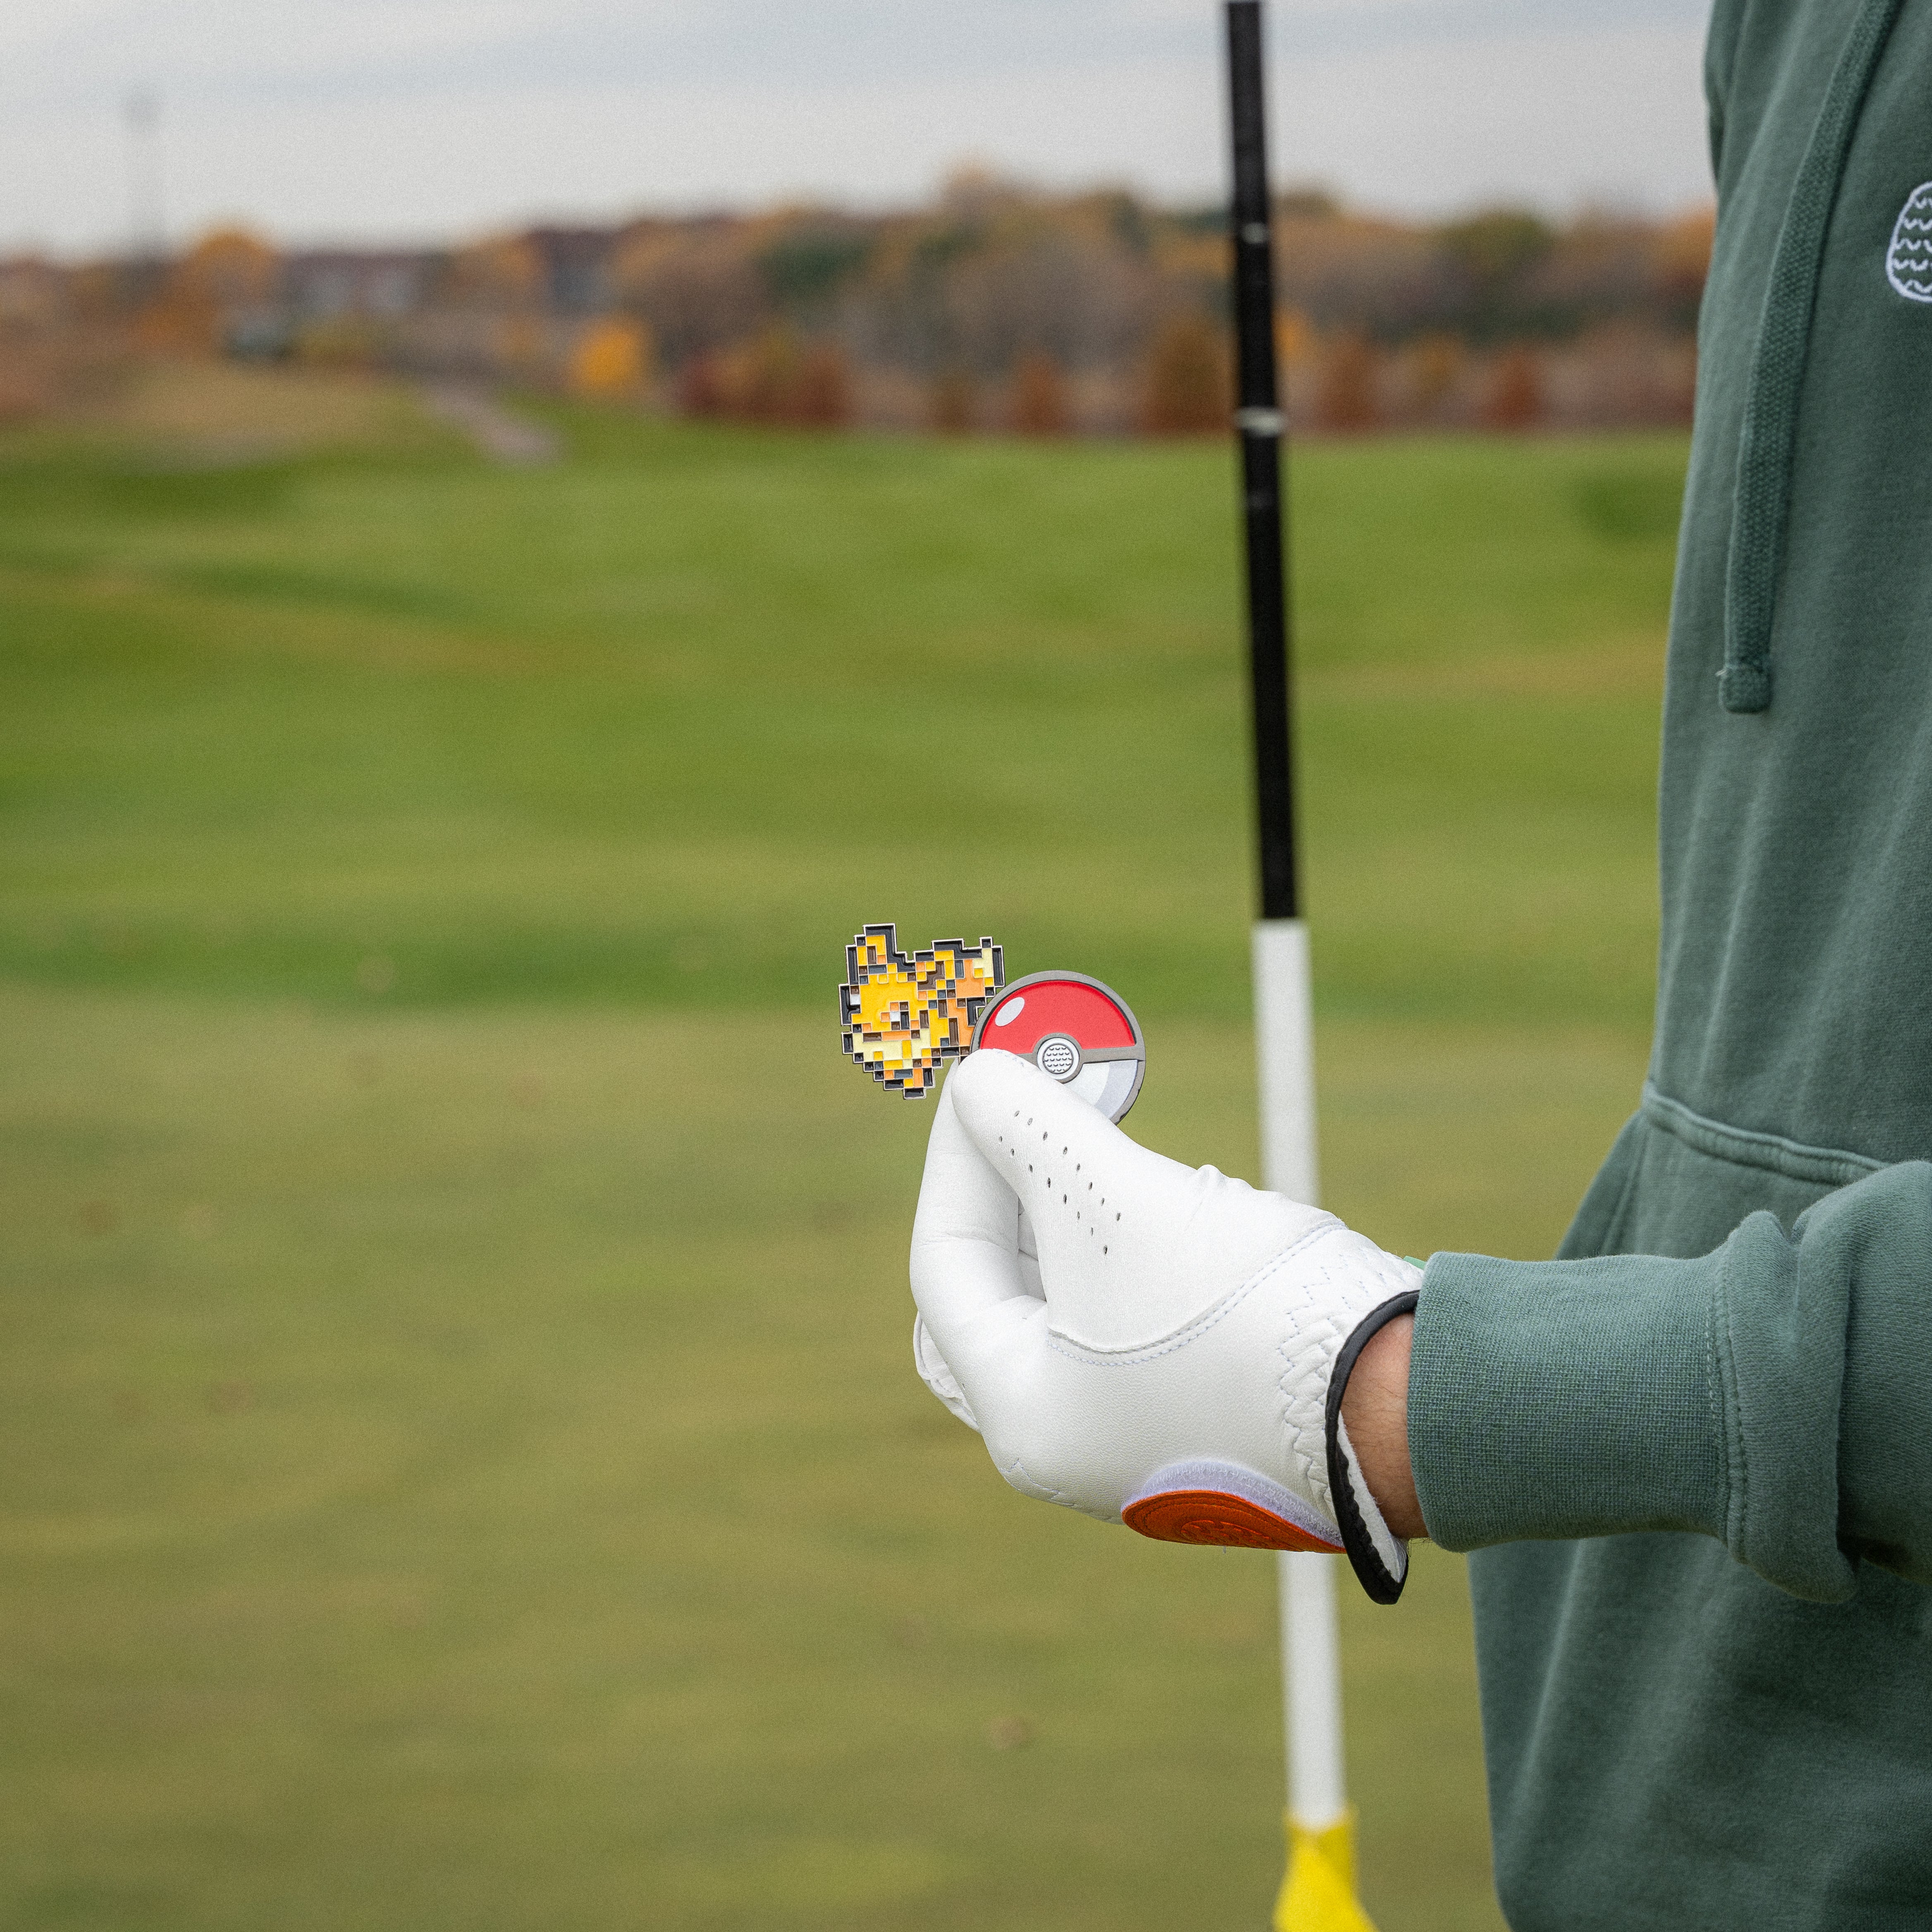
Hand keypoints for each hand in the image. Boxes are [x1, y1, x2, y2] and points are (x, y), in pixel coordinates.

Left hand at [909, 1049, 1421, 1600]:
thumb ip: (1032, 1130)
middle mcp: (1073, 1445)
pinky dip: (1143, 1247)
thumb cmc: (1251, 1315)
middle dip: (1023, 1187)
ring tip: (1125, 1145)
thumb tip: (975, 1081)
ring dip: (1091, 1209)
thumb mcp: (1118, 1200)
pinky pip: (1139, 1315)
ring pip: (1075, 1295)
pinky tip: (1183, 1205)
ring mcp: (1142, 1436)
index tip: (986, 1082)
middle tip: (1042, 1109)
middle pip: (1005, 1285)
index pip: (948, 1264)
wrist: (1410, 1400)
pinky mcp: (1205, 1413)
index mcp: (1025, 1420)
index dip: (961, 1157)